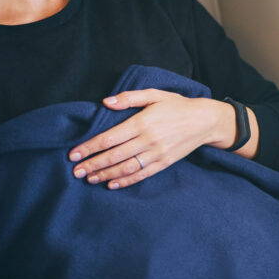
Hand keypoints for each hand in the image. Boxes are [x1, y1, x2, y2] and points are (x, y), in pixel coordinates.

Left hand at [69, 89, 232, 188]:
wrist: (205, 121)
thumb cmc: (177, 105)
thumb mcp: (155, 94)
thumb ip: (129, 98)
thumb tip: (105, 103)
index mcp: (143, 122)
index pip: (110, 137)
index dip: (90, 147)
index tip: (74, 154)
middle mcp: (149, 139)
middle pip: (115, 155)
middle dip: (92, 164)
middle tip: (75, 171)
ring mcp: (157, 153)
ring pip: (126, 167)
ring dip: (105, 174)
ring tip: (88, 179)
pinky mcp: (165, 162)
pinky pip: (142, 174)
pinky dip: (126, 181)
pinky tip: (112, 184)